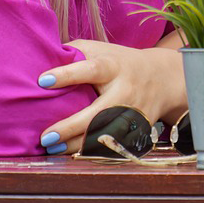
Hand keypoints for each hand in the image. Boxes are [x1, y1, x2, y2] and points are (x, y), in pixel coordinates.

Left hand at [35, 39, 185, 154]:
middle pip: (98, 112)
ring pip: (104, 135)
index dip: (67, 74)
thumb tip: (40, 55)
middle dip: (71, 126)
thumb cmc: (120, 61)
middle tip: (45, 136)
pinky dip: (91, 152)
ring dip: (77, 145)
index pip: (91, 69)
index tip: (42, 81)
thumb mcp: (101, 49)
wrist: (163, 78)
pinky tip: (72, 153)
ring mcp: (132, 113)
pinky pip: (112, 145)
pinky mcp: (136, 130)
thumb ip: (75, 52)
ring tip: (52, 148)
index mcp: (114, 67)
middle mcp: (125, 91)